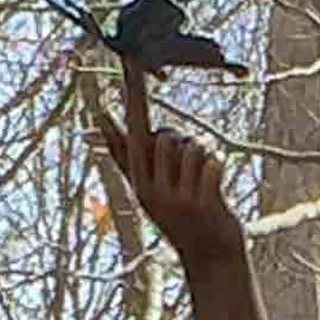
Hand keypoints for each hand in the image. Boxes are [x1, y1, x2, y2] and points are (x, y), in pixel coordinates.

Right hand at [97, 63, 244, 266]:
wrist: (212, 262)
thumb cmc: (181, 221)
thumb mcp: (147, 190)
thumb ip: (124, 153)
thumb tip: (100, 117)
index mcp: (138, 184)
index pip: (132, 134)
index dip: (134, 97)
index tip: (130, 58)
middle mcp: (153, 193)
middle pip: (167, 138)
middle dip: (182, 142)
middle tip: (190, 169)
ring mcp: (179, 201)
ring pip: (191, 148)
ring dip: (202, 156)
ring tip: (203, 181)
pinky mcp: (204, 205)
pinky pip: (211, 163)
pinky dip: (218, 166)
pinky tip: (218, 182)